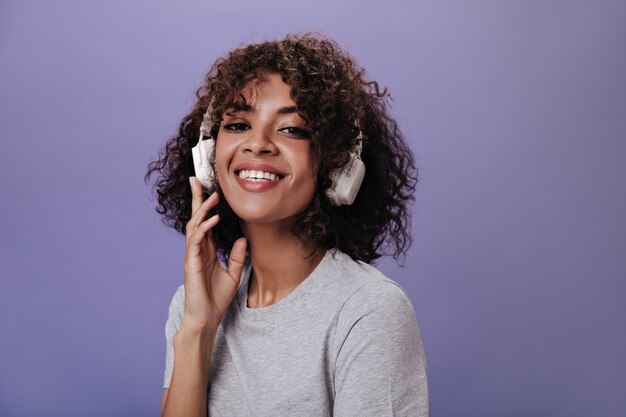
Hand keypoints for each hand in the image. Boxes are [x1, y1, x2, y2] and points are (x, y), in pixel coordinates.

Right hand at [181, 177, 246, 332]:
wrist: (207, 318)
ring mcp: (192, 255)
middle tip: (197, 179)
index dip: (205, 204)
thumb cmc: (216, 298)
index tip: (208, 187)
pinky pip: (196, 241)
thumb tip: (243, 238)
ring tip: (213, 196)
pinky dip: (204, 228)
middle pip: (195, 218)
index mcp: (205, 250)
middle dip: (196, 198)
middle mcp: (197, 249)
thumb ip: (236, 255)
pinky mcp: (191, 263)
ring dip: (203, 209)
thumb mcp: (233, 273)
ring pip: (194, 226)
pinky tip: (213, 219)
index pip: (205, 221)